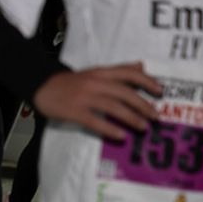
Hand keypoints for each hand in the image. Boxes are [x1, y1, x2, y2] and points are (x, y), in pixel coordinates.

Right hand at [32, 62, 161, 141]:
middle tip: (155, 116)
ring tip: (143, 127)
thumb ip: (118, 70)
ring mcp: (84, 97)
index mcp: (101, 72)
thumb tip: (142, 65)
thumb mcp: (95, 72)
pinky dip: (110, 128)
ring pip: (113, 107)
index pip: (129, 73)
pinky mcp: (74, 111)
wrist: (42, 86)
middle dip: (143, 105)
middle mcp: (95, 83)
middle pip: (125, 92)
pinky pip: (95, 121)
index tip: (160, 92)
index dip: (147, 81)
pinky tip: (121, 135)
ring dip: (131, 118)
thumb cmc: (71, 82)